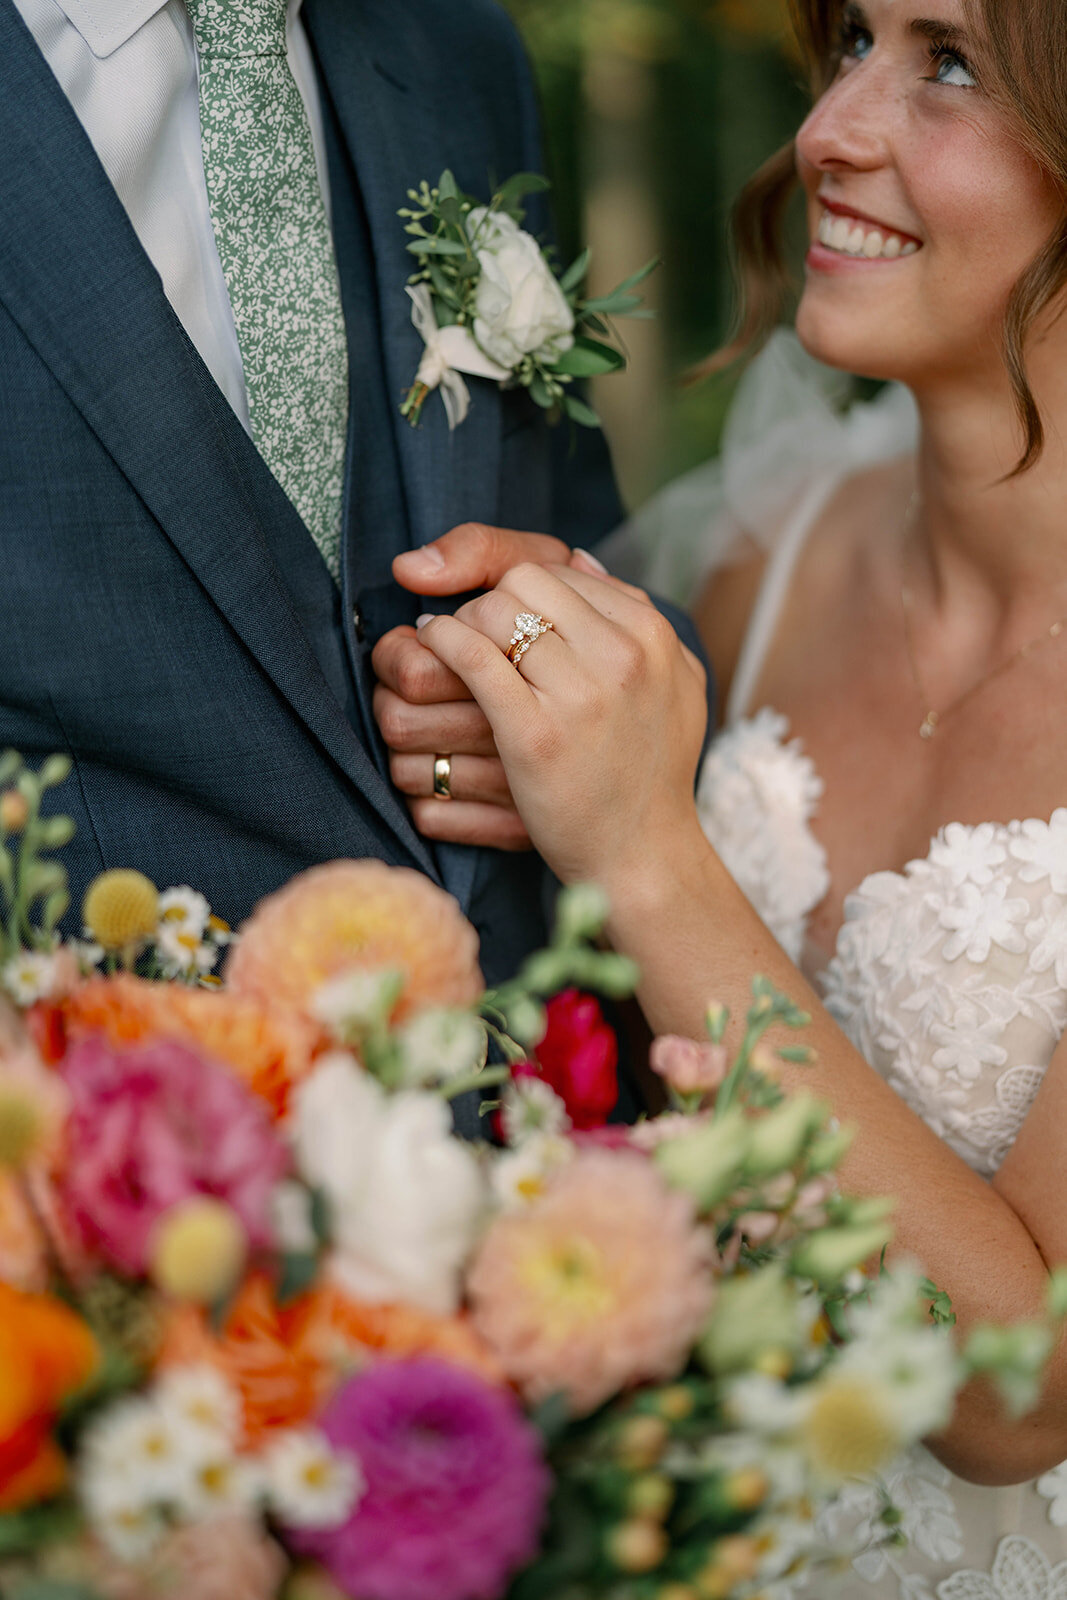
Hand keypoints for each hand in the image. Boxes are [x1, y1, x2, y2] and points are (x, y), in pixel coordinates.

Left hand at [413, 562, 707, 890]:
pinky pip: (472, 656)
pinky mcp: (534, 733)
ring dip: (460, 625)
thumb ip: (636, 620)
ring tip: (448, 649)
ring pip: (493, 613)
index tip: (500, 615)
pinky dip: (443, 644)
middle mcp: (623, 655)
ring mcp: (580, 693)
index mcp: (653, 634)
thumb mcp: (673, 682)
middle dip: (488, 603)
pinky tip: (434, 653)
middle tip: (472, 633)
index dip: (519, 588)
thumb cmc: (652, 772)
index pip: (562, 569)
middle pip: (523, 583)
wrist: (645, 855)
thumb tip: (580, 562)